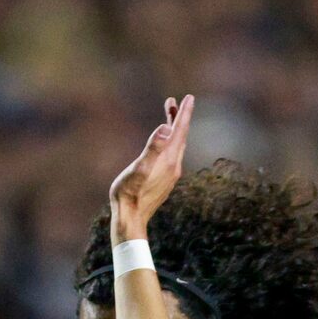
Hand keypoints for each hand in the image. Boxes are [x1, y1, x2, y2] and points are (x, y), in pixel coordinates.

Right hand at [109, 94, 193, 238]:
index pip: (179, 130)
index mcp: (168, 159)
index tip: (189, 97)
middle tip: (174, 101)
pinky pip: (171, 157)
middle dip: (178, 118)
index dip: (183, 113)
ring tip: (167, 119)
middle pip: (179, 136)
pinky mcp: (164, 182)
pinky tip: (163, 147)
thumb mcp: (138, 169)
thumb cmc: (129, 195)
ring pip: (175, 147)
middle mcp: (173, 166)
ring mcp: (170, 175)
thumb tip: (165, 128)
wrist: (130, 221)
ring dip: (173, 131)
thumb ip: (152, 148)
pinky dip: (169, 145)